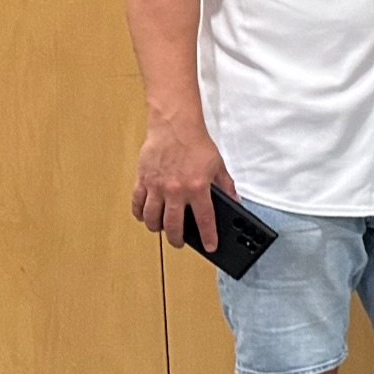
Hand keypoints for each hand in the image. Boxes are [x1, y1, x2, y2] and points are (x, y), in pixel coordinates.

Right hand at [133, 114, 235, 252]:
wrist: (175, 126)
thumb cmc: (197, 144)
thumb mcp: (218, 166)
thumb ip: (226, 186)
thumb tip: (236, 201)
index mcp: (197, 188)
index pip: (204, 220)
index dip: (208, 237)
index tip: (210, 247)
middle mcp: (176, 191)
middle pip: (173, 225)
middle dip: (177, 239)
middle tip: (180, 242)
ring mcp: (157, 187)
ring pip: (152, 218)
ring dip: (157, 228)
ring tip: (162, 229)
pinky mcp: (143, 180)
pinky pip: (137, 203)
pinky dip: (140, 214)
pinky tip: (145, 216)